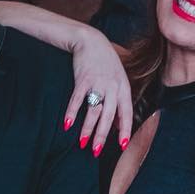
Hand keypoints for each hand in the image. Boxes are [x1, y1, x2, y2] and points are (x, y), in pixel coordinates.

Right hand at [63, 27, 132, 158]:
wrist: (92, 41)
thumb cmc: (106, 64)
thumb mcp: (119, 81)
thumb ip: (119, 102)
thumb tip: (118, 126)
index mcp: (123, 88)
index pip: (126, 113)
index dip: (124, 130)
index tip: (121, 146)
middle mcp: (112, 87)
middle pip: (108, 115)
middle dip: (102, 135)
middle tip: (96, 151)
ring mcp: (98, 83)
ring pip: (93, 110)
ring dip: (87, 129)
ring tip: (82, 143)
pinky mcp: (82, 79)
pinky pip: (77, 99)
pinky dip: (72, 113)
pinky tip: (67, 125)